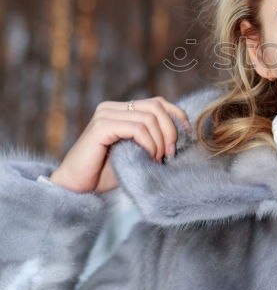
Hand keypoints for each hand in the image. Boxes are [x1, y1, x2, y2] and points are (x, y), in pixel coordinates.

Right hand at [48, 97, 191, 193]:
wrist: (76, 187)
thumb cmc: (104, 173)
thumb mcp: (135, 151)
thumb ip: (151, 138)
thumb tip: (182, 133)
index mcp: (120, 110)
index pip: (158, 102)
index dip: (177, 116)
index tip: (188, 135)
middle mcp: (112, 107)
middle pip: (156, 107)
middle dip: (170, 131)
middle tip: (170, 154)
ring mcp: (105, 114)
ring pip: (149, 118)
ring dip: (159, 142)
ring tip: (156, 160)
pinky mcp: (102, 126)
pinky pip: (137, 128)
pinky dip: (148, 144)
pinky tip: (148, 158)